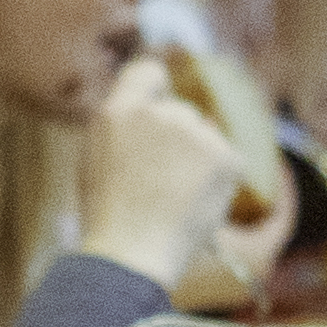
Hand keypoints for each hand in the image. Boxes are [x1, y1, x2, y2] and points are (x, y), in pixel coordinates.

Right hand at [70, 74, 263, 283]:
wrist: (131, 254)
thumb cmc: (109, 213)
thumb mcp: (99, 154)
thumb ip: (127, 123)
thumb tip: (156, 107)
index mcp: (120, 110)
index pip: (149, 72)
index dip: (156, 90)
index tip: (158, 110)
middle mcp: (161, 112)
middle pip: (182, 112)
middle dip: (176, 139)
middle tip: (157, 182)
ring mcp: (196, 132)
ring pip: (205, 138)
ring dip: (197, 160)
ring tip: (172, 198)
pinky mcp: (227, 156)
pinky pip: (226, 159)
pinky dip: (216, 180)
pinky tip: (194, 203)